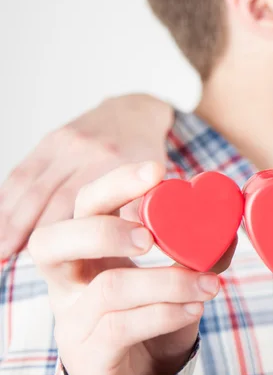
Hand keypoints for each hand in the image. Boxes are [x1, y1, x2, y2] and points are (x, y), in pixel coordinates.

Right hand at [0, 94, 172, 258]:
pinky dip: (5, 199)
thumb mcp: (154, 183)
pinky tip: (0, 224)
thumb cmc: (146, 160)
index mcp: (115, 162)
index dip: (64, 233)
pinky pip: (21, 172)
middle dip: (26, 230)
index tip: (48, 261)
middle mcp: (86, 150)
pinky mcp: (49, 141)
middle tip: (8, 260)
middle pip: (49, 195)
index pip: (83, 202)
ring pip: (29, 185)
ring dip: (9, 219)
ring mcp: (65, 143)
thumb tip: (137, 240)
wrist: (135, 114)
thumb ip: (144, 209)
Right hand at [28, 161, 235, 374]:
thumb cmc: (150, 318)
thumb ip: (194, 253)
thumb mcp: (172, 280)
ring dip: (166, 281)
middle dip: (104, 229)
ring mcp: (74, 319)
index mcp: (88, 250)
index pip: (84, 206)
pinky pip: (121, 326)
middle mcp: (69, 280)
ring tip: (209, 284)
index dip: (114, 184)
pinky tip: (195, 308)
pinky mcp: (89, 353)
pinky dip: (165, 312)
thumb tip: (227, 230)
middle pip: (53, 240)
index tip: (157, 171)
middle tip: (150, 235)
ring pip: (107, 288)